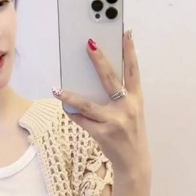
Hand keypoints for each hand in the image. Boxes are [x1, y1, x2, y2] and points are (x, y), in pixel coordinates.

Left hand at [52, 29, 150, 176]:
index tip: (126, 33)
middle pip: (110, 79)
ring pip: (88, 104)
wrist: (134, 162)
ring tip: (58, 89)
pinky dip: (72, 113)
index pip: (134, 70)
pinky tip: (64, 107)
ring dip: (71, 96)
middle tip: (89, 44)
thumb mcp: (132, 112)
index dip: (130, 51)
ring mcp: (114, 121)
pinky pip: (82, 120)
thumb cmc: (130, 133)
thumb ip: (120, 96)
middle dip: (99, 60)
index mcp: (136, 99)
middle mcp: (127, 108)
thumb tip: (97, 77)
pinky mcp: (103, 134)